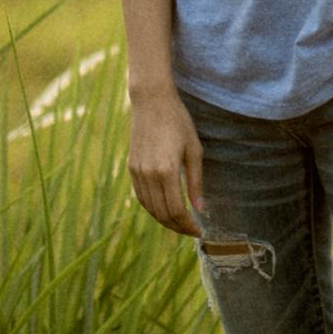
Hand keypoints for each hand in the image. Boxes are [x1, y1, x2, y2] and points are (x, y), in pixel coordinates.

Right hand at [127, 85, 205, 238]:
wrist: (151, 102)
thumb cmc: (178, 122)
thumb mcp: (194, 150)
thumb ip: (196, 181)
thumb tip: (201, 209)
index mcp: (167, 171)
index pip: (176, 211)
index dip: (188, 225)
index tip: (200, 231)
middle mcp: (149, 175)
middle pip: (162, 214)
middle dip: (178, 227)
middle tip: (193, 230)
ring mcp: (138, 172)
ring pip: (150, 208)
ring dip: (165, 220)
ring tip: (181, 223)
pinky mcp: (132, 168)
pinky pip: (141, 197)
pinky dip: (153, 208)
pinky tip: (164, 209)